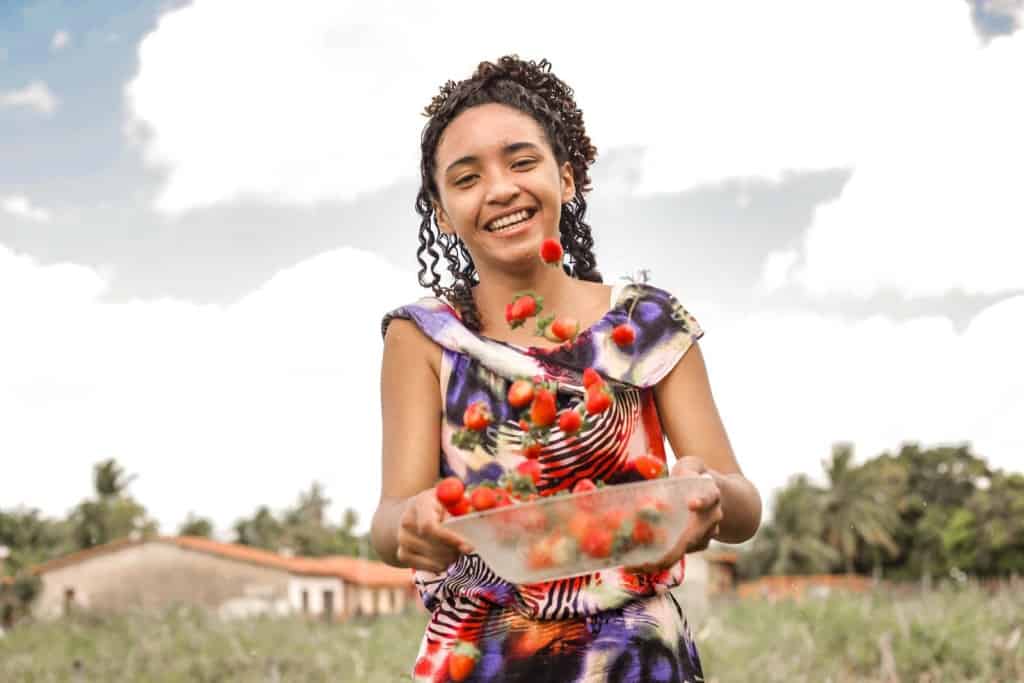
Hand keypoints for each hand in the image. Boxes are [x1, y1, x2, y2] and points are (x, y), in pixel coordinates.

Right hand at [396, 488, 473, 572]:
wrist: (411, 514)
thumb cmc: (439, 505)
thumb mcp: (452, 497)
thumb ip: (469, 501)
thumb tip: (484, 503)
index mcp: (420, 503)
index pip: (429, 526)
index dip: (450, 539)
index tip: (469, 547)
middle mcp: (406, 521)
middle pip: (432, 545)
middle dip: (454, 551)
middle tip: (469, 551)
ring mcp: (402, 539)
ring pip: (431, 559)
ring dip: (450, 559)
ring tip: (458, 552)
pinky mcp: (402, 554)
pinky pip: (426, 567)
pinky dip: (441, 566)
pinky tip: (448, 557)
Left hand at [624, 456, 722, 572]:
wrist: (714, 495)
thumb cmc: (695, 477)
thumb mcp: (691, 466)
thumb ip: (686, 469)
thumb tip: (676, 479)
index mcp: (711, 494)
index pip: (709, 497)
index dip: (701, 500)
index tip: (691, 504)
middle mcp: (712, 517)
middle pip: (694, 536)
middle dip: (673, 548)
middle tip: (651, 559)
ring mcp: (706, 534)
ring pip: (684, 550)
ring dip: (661, 559)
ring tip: (635, 565)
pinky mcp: (697, 545)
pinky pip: (678, 555)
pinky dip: (659, 561)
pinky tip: (636, 565)